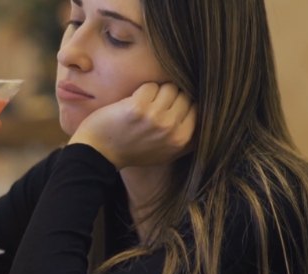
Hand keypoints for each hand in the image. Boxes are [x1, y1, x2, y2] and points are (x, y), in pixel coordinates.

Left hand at [67, 83, 196, 169]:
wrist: (100, 152)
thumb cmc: (133, 151)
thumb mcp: (167, 152)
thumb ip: (187, 137)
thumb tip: (207, 114)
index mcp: (183, 140)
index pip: (197, 107)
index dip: (183, 104)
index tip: (168, 109)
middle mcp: (172, 130)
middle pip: (185, 95)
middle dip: (170, 97)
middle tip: (153, 108)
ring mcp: (156, 118)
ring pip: (169, 87)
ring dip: (156, 92)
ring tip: (144, 106)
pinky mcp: (139, 108)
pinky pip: (150, 86)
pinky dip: (141, 91)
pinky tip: (132, 104)